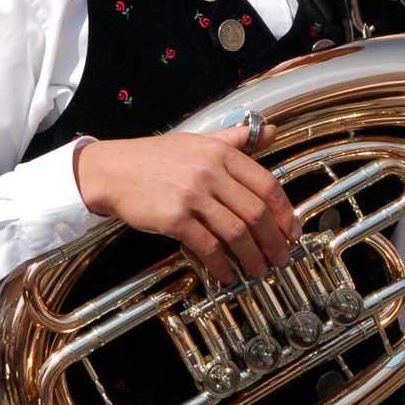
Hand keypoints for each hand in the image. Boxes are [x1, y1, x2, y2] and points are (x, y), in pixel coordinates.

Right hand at [73, 123, 297, 283]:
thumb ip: (236, 138)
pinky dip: (222, 264)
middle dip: (273, 240)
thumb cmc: (155, 158)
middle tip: (280, 258)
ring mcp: (192, 195)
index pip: (266, 183)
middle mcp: (210, 172)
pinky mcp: (174, 218)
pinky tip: (227, 273)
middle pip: (255, 212)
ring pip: (236, 232)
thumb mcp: (198, 141)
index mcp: (220, 153)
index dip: (284, 211)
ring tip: (257, 269)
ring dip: (252, 256)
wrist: (112, 171)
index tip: (292, 231)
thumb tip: (271, 131)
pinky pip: (208, 246)